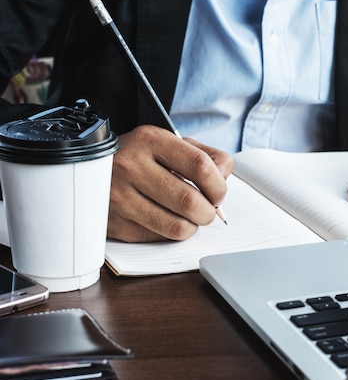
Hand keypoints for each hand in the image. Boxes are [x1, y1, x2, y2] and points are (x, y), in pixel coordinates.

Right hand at [107, 125, 233, 241]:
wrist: (90, 167)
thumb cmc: (141, 157)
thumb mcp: (171, 144)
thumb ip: (206, 156)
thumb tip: (224, 178)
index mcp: (151, 141)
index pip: (200, 166)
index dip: (218, 186)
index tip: (219, 194)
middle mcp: (131, 166)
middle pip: (190, 201)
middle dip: (209, 212)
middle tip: (207, 211)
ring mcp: (118, 196)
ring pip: (176, 227)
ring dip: (192, 227)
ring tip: (190, 218)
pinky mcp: (112, 223)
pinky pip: (156, 238)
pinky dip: (169, 234)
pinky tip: (166, 220)